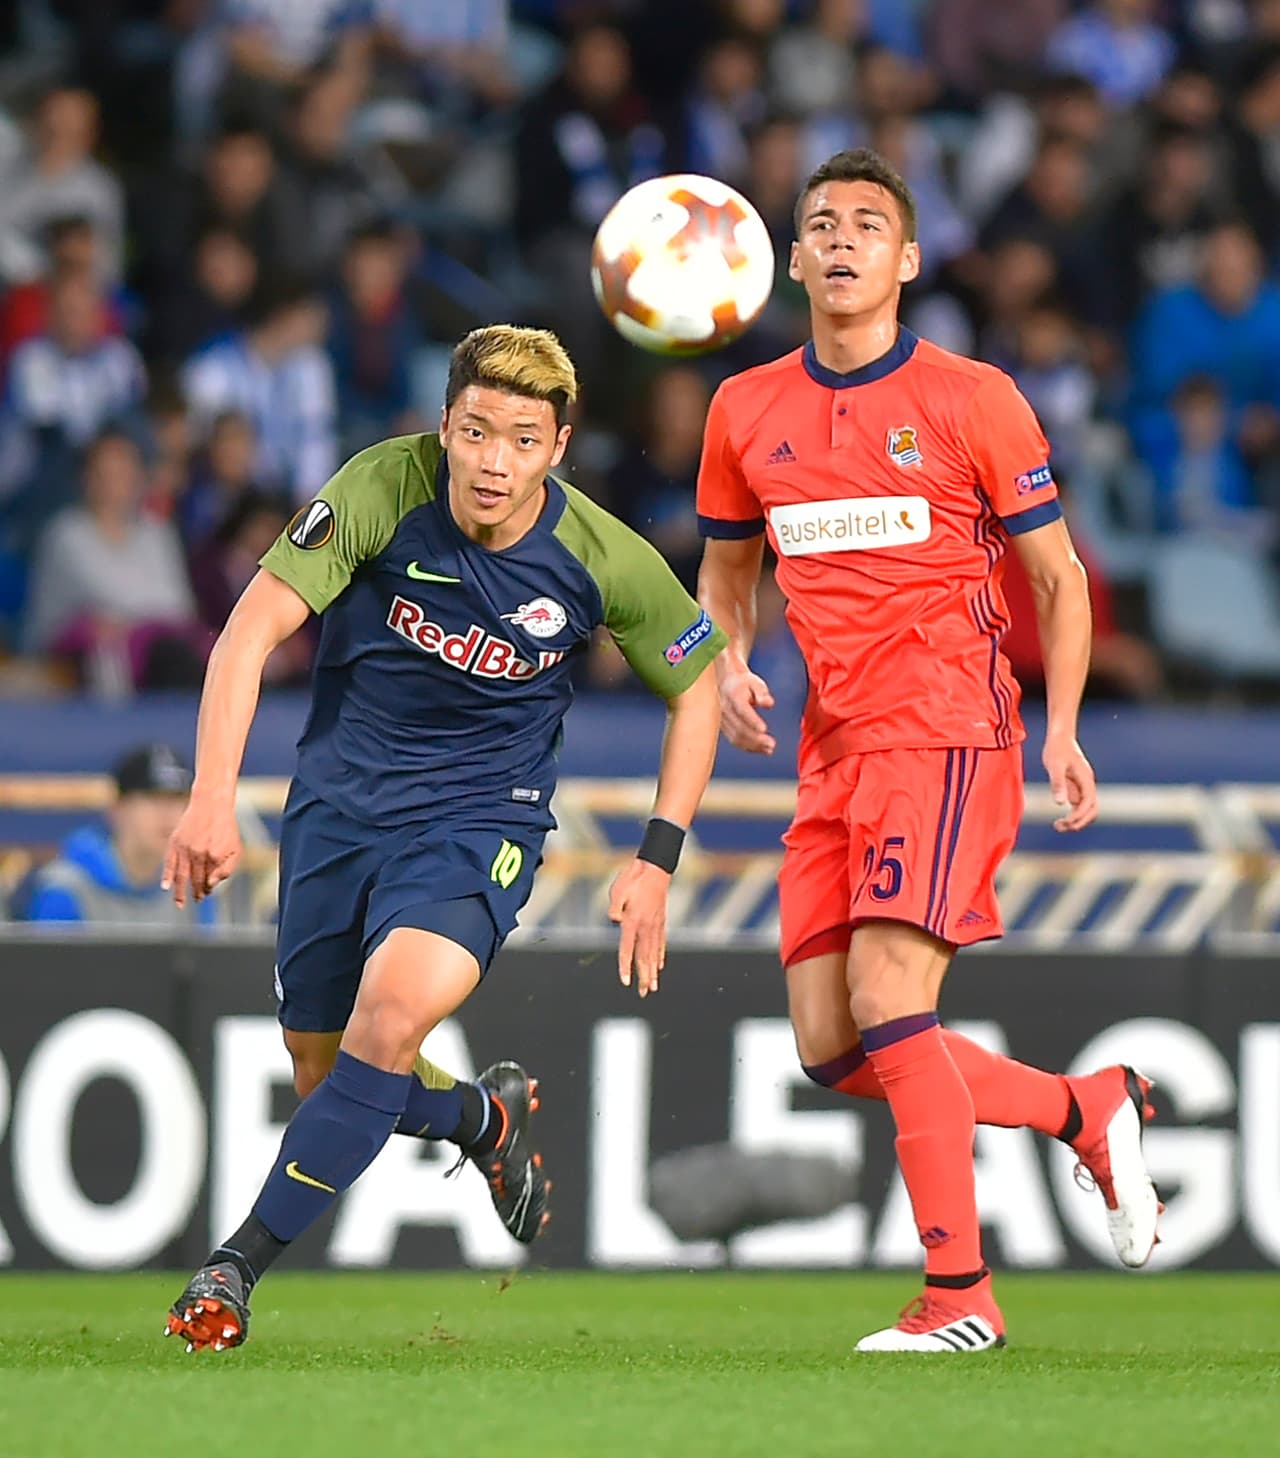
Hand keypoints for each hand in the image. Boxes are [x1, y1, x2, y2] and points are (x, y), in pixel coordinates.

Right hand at [162, 793, 241, 905]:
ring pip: (181, 875)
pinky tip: (165, 886)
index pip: (209, 881)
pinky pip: (169, 863)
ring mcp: (185, 849)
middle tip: (197, 900)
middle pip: (195, 880)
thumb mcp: (236, 848)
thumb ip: (227, 868)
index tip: (205, 894)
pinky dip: (167, 875)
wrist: (212, 805)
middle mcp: (199, 854)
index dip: (207, 889)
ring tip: (179, 904)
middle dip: (196, 893)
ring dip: (180, 892)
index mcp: (215, 856)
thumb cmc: (226, 828)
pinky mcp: (175, 842)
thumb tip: (211, 884)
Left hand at [607, 859, 669, 997]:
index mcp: (633, 920)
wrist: (655, 868)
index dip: (626, 967)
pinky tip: (660, 966)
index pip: (628, 949)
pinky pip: (661, 943)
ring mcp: (656, 924)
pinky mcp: (661, 920)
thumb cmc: (633, 878)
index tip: (626, 982)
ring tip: (653, 987)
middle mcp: (646, 926)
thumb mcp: (618, 889)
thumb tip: (614, 920)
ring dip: (653, 972)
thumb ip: (614, 907)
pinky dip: (660, 956)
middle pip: (644, 956)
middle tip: (644, 994)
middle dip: (644, 977)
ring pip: (654, 953)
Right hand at [717, 666, 775, 754]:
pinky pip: (734, 740)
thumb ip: (762, 693)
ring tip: (768, 749)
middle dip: (755, 739)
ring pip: (736, 737)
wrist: (726, 683)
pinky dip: (747, 747)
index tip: (764, 729)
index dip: (753, 721)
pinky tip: (760, 749)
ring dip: (752, 746)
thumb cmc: (743, 683)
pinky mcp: (724, 728)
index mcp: (733, 695)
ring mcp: (723, 720)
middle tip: (771, 744)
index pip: (742, 710)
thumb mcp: (756, 682)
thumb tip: (768, 703)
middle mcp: (725, 709)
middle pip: (739, 727)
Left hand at [1043, 731, 1097, 831]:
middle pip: (1092, 810)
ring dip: (1076, 820)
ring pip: (1086, 809)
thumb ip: (1058, 784)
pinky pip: (1079, 805)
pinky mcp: (1076, 786)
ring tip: (1058, 826)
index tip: (1064, 822)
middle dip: (1079, 822)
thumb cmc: (1056, 749)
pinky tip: (1059, 819)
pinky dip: (1072, 815)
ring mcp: (1083, 786)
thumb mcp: (1054, 766)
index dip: (1078, 816)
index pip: (1088, 804)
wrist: (1060, 737)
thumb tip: (1060, 804)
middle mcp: (1087, 785)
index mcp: (1086, 780)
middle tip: (1059, 827)